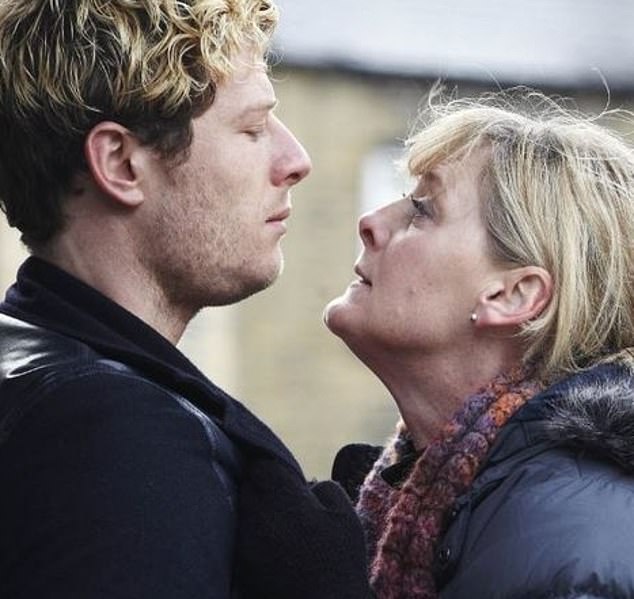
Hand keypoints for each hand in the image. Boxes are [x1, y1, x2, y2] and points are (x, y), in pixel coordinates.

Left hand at [235, 456, 371, 598]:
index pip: (261, 464)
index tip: (281, 474)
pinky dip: (248, 533)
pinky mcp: (239, 563)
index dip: (270, 465)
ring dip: (252, 508)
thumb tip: (309, 483)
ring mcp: (244, 540)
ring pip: (239, 508)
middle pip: (247, 484)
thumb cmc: (340, 562)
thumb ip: (327, 488)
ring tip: (273, 519)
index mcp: (284, 497)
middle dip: (260, 485)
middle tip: (278, 496)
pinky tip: (267, 541)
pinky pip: (237, 535)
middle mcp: (258, 513)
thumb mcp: (346, 517)